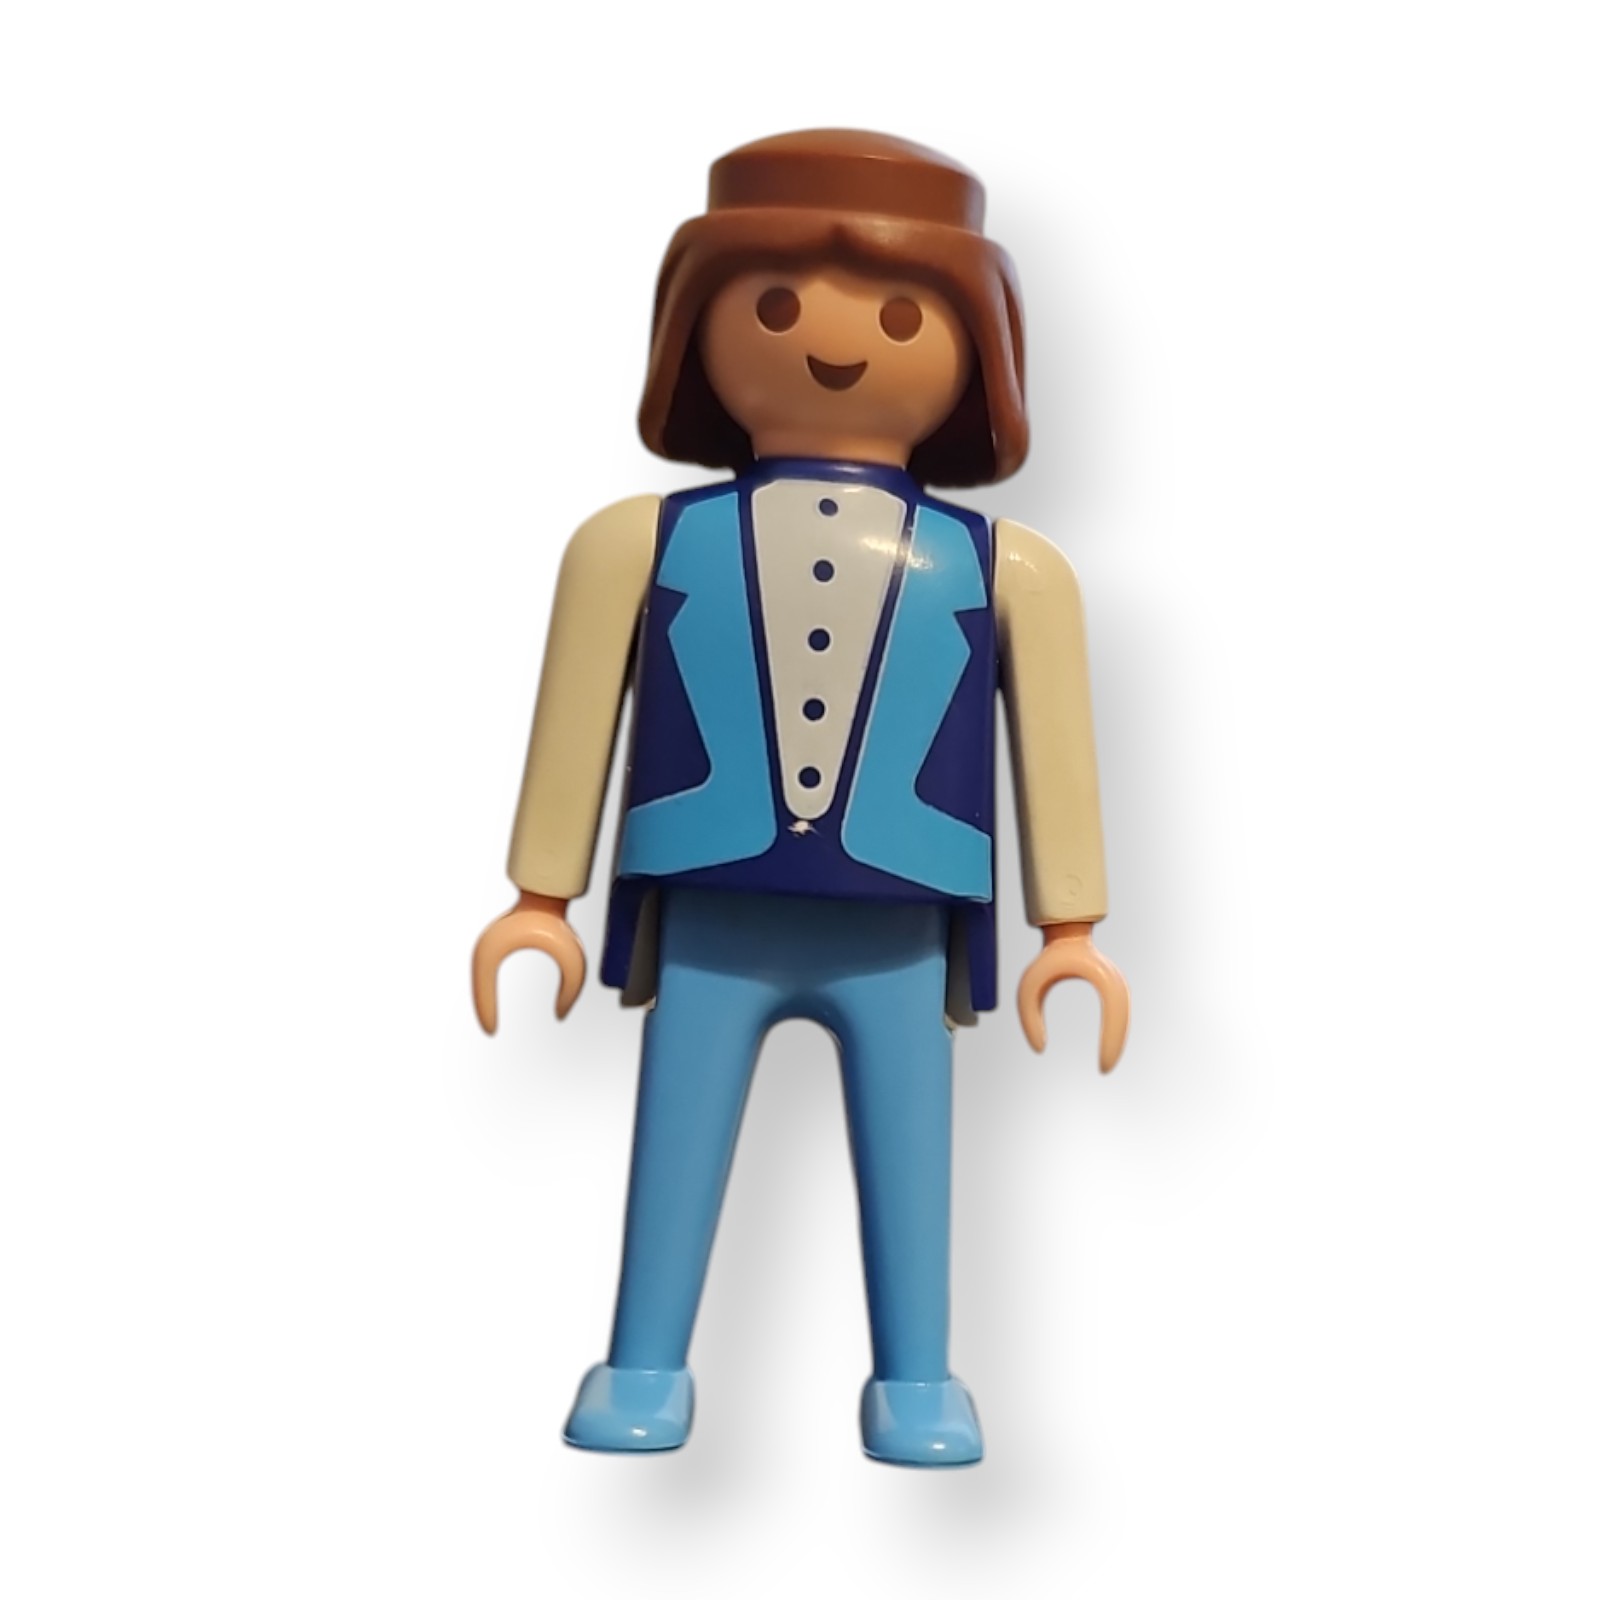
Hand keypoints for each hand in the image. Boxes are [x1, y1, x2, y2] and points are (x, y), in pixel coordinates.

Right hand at [471, 891, 585, 1033]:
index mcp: (495, 948)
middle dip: (483, 1008)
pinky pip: (487, 969)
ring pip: (482, 977)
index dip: (486, 1011)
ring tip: (490, 1019)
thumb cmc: (556, 921)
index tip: (492, 1031)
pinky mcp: (496, 940)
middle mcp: (486, 945)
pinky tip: (494, 999)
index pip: (484, 988)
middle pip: (479, 985)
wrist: (546, 892)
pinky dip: (488, 986)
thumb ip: (571, 989)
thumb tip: (560, 1014)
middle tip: (490, 1030)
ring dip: (484, 997)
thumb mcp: (571, 960)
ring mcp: (490, 941)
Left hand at [1016, 922, 1129, 1072]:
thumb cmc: (1046, 959)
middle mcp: (1116, 980)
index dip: (1112, 1040)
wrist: (1066, 932)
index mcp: (1101, 974)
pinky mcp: (1116, 989)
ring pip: (1123, 1018)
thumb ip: (1028, 1017)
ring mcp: (1119, 984)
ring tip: (1105, 1065)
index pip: (1115, 1013)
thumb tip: (1040, 1049)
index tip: (1103, 1064)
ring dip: (1116, 1041)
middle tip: (1104, 1070)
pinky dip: (1115, 1033)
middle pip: (1123, 1018)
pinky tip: (1107, 1050)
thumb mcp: (1029, 986)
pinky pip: (1120, 1015)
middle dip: (1115, 1045)